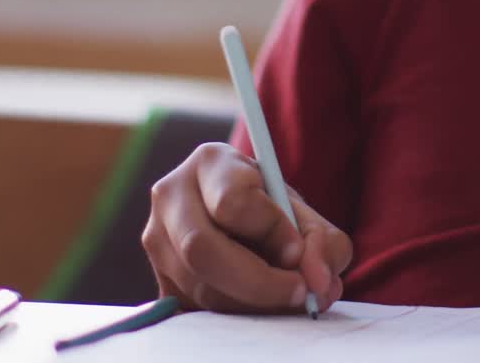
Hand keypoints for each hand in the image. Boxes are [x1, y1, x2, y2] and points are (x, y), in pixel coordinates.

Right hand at [142, 142, 352, 313]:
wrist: (239, 218)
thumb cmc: (271, 209)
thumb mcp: (303, 213)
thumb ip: (322, 242)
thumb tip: (318, 281)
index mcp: (210, 162)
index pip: (231, 203)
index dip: (269, 231)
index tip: (299, 252)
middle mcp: (171, 195)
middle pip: (202, 249)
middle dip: (258, 282)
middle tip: (299, 293)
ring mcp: (157, 238)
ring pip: (198, 285)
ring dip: (251, 304)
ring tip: (286, 298)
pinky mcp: (159, 278)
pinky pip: (194, 309)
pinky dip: (234, 316)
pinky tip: (260, 306)